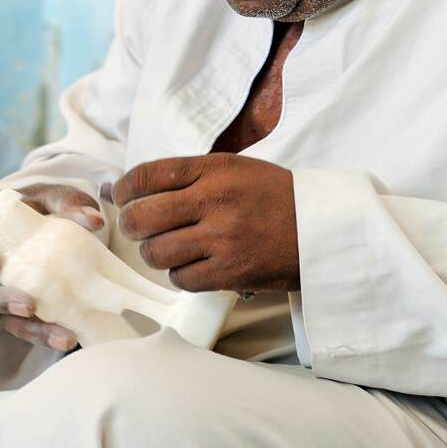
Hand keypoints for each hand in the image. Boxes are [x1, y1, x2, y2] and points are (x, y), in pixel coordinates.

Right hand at [0, 183, 104, 351]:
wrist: (45, 227)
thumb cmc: (33, 207)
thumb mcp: (48, 198)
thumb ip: (66, 202)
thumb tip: (93, 220)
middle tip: (26, 305)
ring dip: (23, 326)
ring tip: (56, 333)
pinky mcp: (5, 310)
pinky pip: (17, 326)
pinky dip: (41, 333)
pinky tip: (65, 336)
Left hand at [112, 153, 298, 292]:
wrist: (324, 228)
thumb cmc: (272, 196)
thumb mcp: (232, 168)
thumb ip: (185, 176)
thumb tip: (125, 188)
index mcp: (213, 170)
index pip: (146, 175)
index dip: (124, 189)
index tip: (122, 197)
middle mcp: (215, 201)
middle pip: (144, 217)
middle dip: (131, 225)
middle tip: (137, 228)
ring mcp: (223, 239)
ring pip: (158, 253)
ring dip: (155, 253)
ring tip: (167, 248)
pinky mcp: (232, 272)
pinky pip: (182, 279)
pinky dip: (180, 274)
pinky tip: (192, 265)